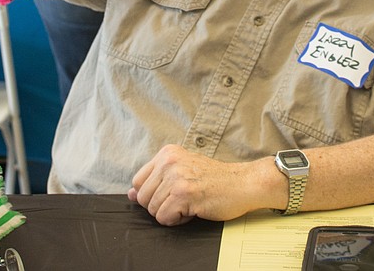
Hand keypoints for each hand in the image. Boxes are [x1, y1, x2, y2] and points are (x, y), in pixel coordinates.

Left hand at [127, 144, 261, 225]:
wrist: (243, 183)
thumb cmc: (216, 179)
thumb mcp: (183, 170)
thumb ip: (157, 179)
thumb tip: (131, 194)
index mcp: (167, 153)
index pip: (138, 181)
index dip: (151, 195)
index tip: (169, 195)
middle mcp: (169, 161)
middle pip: (143, 197)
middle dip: (160, 206)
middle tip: (183, 201)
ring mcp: (176, 177)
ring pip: (152, 209)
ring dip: (171, 214)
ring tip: (190, 204)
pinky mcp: (183, 194)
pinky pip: (164, 218)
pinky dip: (177, 221)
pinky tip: (192, 211)